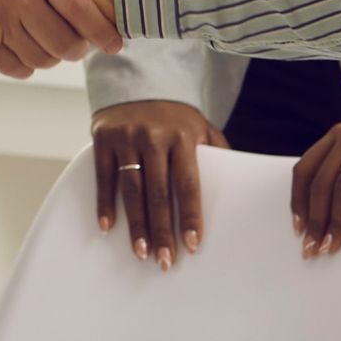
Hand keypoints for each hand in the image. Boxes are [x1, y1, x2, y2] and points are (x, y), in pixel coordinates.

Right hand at [92, 100, 229, 267]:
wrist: (139, 79)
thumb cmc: (175, 114)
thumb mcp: (201, 126)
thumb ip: (217, 152)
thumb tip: (236, 186)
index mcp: (183, 136)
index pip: (188, 184)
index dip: (190, 216)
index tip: (192, 245)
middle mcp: (154, 137)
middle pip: (159, 193)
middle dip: (163, 231)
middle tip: (165, 262)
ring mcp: (127, 137)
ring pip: (132, 189)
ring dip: (136, 225)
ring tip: (141, 253)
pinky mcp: (104, 138)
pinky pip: (104, 176)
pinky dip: (105, 203)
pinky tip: (107, 227)